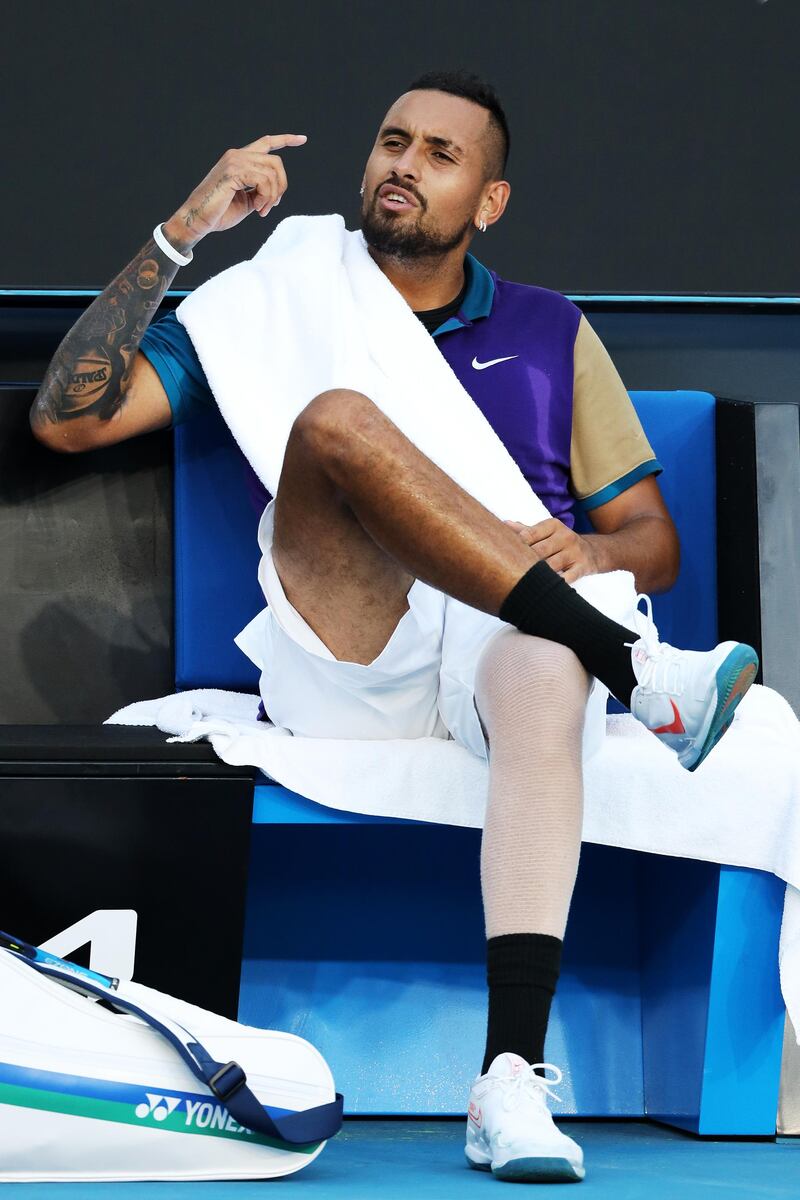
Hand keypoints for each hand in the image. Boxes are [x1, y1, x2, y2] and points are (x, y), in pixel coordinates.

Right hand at [166, 132, 308, 246]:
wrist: (198, 221)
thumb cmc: (218, 213)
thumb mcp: (246, 201)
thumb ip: (260, 191)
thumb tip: (276, 192)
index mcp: (239, 159)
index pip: (266, 142)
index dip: (286, 140)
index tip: (302, 139)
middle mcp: (237, 155)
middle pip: (276, 162)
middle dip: (281, 187)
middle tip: (271, 206)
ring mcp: (234, 161)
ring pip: (272, 173)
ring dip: (272, 196)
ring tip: (262, 210)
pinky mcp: (233, 171)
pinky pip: (264, 181)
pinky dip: (266, 197)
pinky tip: (258, 208)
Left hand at [504, 517, 598, 582]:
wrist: (592, 552)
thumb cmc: (560, 542)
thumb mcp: (546, 533)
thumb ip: (525, 530)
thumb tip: (503, 524)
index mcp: (553, 525)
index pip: (529, 535)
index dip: (517, 546)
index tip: (505, 556)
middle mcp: (565, 536)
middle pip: (539, 551)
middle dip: (526, 561)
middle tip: (512, 571)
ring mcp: (575, 552)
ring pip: (551, 566)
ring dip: (538, 574)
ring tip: (524, 581)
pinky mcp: (582, 567)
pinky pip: (567, 578)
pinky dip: (556, 583)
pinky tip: (544, 588)